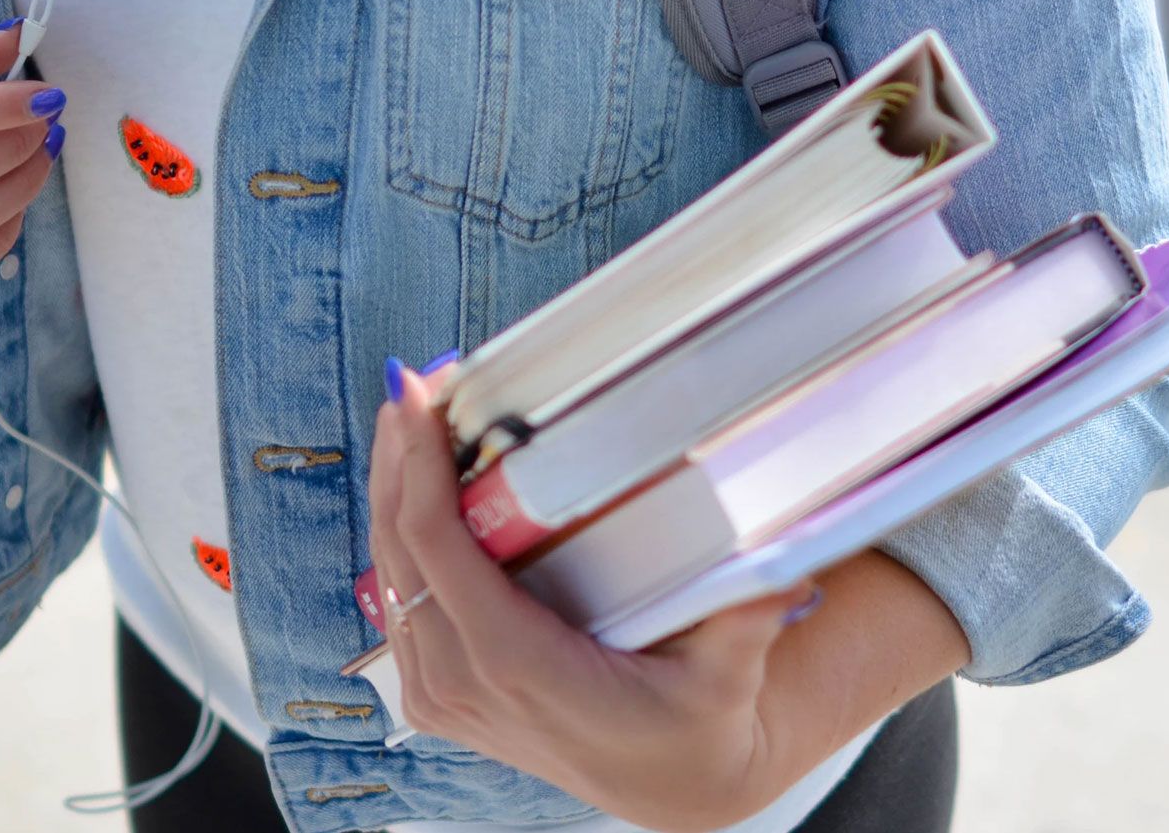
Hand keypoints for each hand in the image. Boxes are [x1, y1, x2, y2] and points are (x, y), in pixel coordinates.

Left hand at [367, 361, 817, 832]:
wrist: (672, 786)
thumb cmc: (695, 724)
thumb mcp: (727, 677)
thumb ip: (745, 622)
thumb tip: (781, 571)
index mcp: (517, 666)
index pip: (437, 550)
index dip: (418, 467)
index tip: (418, 397)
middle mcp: (463, 684)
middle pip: (398, 549)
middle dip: (398, 459)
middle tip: (412, 383)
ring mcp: (443, 695)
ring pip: (387, 574)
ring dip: (391, 491)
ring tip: (408, 416)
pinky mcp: (439, 695)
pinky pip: (399, 603)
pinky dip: (399, 537)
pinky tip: (412, 486)